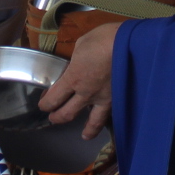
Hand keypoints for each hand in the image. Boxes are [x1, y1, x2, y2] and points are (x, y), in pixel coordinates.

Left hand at [38, 23, 117, 138]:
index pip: (53, 99)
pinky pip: (109, 115)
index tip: (44, 103)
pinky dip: (106, 122)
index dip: (46, 104)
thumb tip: (78, 63)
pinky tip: (106, 124)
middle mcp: (86, 93)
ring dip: (86, 130)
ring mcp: (104, 99)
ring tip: (85, 135)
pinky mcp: (118, 99)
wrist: (130, 44)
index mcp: (73, 78)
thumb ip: (77, 58)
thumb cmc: (103, 39)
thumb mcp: (82, 44)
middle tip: (54, 118)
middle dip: (57, 117)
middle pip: (67, 114)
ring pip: (92, 122)